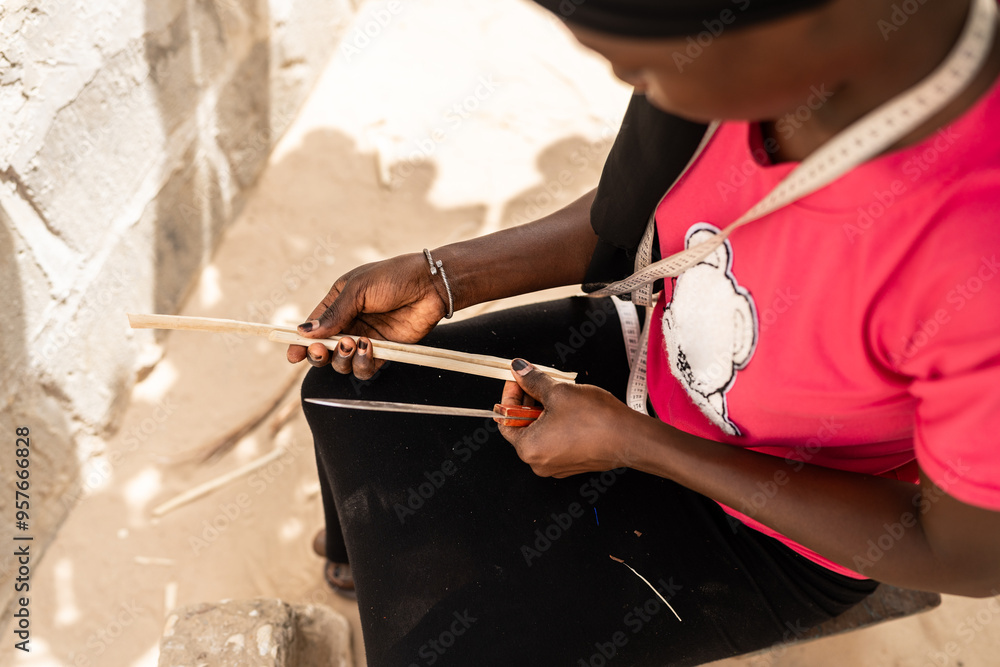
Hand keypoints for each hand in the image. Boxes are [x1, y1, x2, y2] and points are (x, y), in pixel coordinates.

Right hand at [286, 253, 448, 378]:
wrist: (431, 285)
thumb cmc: (395, 277)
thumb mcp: (358, 289)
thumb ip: (334, 314)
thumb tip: (305, 332)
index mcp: (339, 302)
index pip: (313, 326)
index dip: (301, 342)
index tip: (293, 355)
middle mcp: (350, 322)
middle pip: (325, 349)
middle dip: (320, 353)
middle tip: (323, 349)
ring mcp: (367, 337)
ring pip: (343, 362)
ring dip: (343, 358)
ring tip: (354, 342)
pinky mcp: (385, 351)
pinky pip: (366, 367)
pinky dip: (362, 363)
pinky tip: (369, 348)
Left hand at [498, 359, 642, 477]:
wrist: (631, 439)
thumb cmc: (596, 420)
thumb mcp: (559, 392)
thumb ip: (534, 381)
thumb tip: (519, 370)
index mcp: (528, 448)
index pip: (506, 419)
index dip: (511, 396)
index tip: (518, 379)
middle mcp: (538, 462)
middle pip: (523, 426)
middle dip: (529, 401)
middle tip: (538, 382)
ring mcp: (556, 465)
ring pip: (541, 432)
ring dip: (544, 411)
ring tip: (558, 393)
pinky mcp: (572, 463)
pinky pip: (555, 440)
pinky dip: (557, 423)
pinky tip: (569, 408)